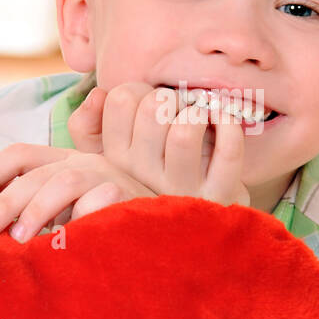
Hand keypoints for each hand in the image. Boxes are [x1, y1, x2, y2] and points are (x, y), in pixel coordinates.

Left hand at [0, 144, 156, 240]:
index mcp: (65, 162)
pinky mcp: (131, 197)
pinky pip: (99, 203)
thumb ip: (41, 212)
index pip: (18, 155)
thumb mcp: (70, 215)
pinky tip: (64, 246)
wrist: (165, 234)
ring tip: (21, 240)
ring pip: (66, 181)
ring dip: (37, 209)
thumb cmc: (108, 229)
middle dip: (5, 200)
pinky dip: (79, 223)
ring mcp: (109, 177)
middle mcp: (85, 163)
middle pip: (35, 171)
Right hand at [68, 81, 249, 207]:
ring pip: (186, 130)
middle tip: (178, 113)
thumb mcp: (108, 157)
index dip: (140, 90)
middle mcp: (142, 177)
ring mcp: (182, 188)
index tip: (150, 106)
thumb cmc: (148, 181)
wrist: (190, 229)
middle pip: (154, 108)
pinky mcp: (218, 195)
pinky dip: (230, 125)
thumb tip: (98, 94)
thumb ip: (88, 124)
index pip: (121, 100)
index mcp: (115, 162)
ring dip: (197, 114)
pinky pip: (228, 150)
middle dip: (172, 99)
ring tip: (199, 121)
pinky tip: (223, 122)